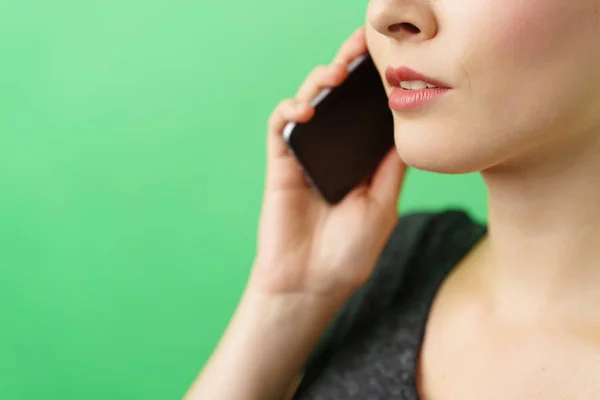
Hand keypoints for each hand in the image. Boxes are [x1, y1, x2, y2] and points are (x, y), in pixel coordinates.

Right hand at [251, 26, 407, 300]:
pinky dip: (289, 111)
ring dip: (319, 81)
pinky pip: (280, 127)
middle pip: (339, 99)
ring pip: (309, 103)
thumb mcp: (383, 205)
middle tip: (359, 44)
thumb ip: (391, 166)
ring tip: (336, 72)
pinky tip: (305, 109)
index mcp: (361, 160)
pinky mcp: (281, 163)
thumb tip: (409, 129)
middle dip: (347, 66)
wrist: (311, 283)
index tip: (390, 59)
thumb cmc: (348, 251)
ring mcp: (306, 155)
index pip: (367, 112)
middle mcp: (334, 151)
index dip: (375, 84)